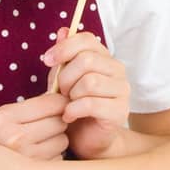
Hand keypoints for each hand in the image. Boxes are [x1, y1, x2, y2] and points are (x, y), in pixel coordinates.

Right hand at [0, 92, 68, 159]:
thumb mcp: (3, 116)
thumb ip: (32, 105)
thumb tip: (65, 98)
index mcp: (4, 119)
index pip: (52, 103)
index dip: (58, 103)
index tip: (55, 106)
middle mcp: (15, 139)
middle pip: (60, 122)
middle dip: (56, 122)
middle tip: (44, 126)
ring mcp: (26, 159)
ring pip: (62, 141)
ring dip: (56, 141)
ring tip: (39, 143)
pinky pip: (59, 159)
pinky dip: (53, 157)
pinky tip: (37, 158)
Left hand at [42, 27, 130, 158]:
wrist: (85, 139)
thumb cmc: (73, 106)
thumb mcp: (62, 79)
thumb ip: (63, 56)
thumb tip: (62, 30)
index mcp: (104, 58)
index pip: (87, 39)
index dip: (63, 48)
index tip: (47, 60)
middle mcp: (117, 70)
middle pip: (87, 60)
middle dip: (65, 77)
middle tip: (60, 92)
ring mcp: (122, 91)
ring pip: (90, 82)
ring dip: (71, 95)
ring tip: (67, 104)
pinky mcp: (119, 112)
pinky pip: (91, 104)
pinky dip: (73, 110)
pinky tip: (69, 116)